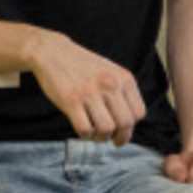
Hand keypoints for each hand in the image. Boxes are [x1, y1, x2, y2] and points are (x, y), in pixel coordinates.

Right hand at [29, 37, 143, 141]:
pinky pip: (84, 128)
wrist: (53, 52)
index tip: (123, 130)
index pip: (139, 113)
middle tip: (113, 140)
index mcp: (124, 79)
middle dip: (120, 137)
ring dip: (101, 137)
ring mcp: (90, 93)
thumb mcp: (111, 72)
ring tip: (96, 134)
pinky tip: (83, 130)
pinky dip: (85, 135)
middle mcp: (110, 85)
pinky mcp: (70, 100)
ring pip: (106, 129)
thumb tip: (129, 122)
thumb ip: (122, 92)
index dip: (132, 126)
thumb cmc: (83, 66)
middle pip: (125, 123)